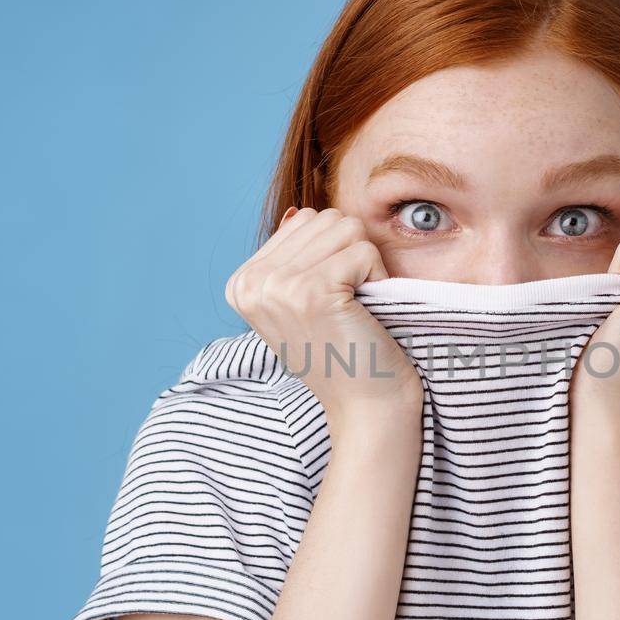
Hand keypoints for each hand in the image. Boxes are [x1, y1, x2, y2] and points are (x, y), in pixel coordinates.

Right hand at [226, 206, 422, 428]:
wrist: (364, 407)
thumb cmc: (343, 354)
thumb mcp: (301, 302)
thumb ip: (293, 256)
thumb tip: (296, 212)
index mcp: (242, 283)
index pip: (303, 220)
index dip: (333, 253)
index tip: (329, 301)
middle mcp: (250, 283)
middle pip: (324, 218)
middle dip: (351, 254)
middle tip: (348, 304)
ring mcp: (277, 286)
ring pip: (345, 227)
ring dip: (365, 264)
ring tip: (355, 306)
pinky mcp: (311, 290)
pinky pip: (363, 249)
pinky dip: (378, 277)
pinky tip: (366, 312)